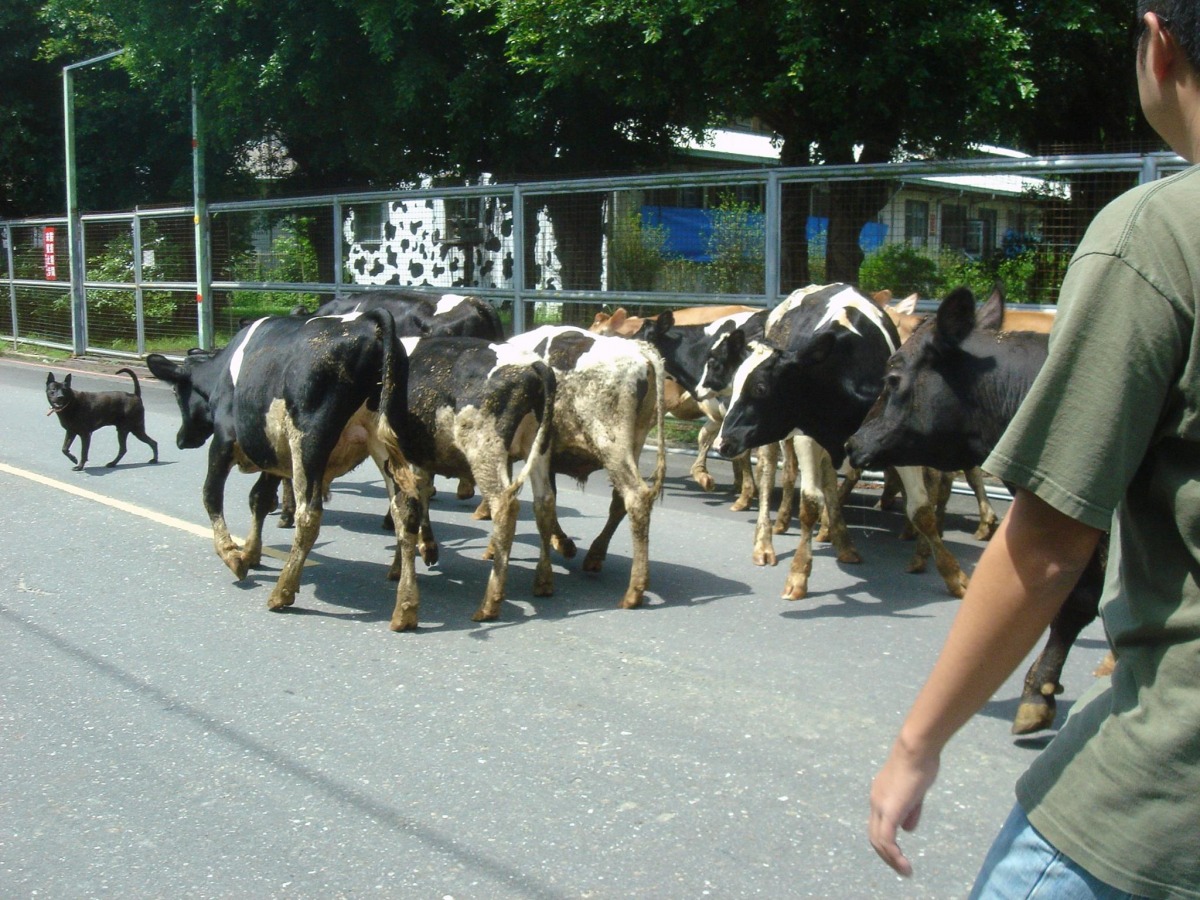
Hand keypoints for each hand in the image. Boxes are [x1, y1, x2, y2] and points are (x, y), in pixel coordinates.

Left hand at [868, 738, 940, 876]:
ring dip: (891, 859)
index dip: (887, 840)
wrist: (916, 748)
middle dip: (886, 855)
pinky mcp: (890, 810)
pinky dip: (894, 855)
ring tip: (905, 871)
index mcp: (880, 795)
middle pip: (874, 835)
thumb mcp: (916, 790)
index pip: (878, 824)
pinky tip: (905, 865)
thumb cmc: (920, 762)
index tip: (899, 853)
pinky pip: (887, 839)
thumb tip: (907, 830)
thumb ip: (911, 810)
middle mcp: (876, 801)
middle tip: (900, 867)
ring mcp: (880, 805)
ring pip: (878, 840)